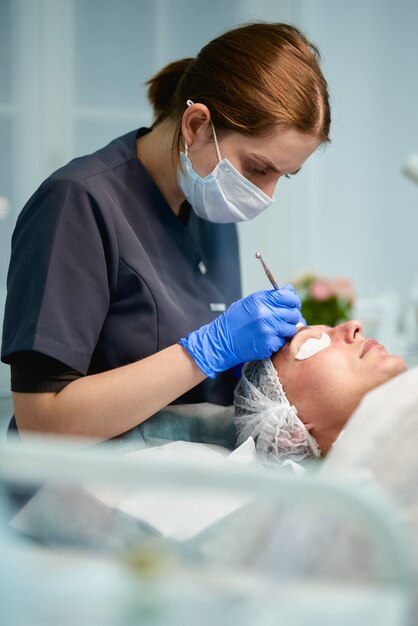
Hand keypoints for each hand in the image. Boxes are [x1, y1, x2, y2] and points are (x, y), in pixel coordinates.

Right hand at [179, 288, 301, 377]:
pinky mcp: (269, 344)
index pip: (289, 297)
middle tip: (283, 320)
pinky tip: (268, 339)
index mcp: (261, 300)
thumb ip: (271, 297)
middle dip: (291, 317)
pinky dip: (278, 341)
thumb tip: (290, 290)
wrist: (222, 340)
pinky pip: (283, 341)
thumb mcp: (251, 302)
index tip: (293, 305)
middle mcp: (266, 314)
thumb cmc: (236, 320)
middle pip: (293, 314)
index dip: (294, 301)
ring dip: (286, 330)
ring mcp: (268, 330)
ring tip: (275, 330)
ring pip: (291, 329)